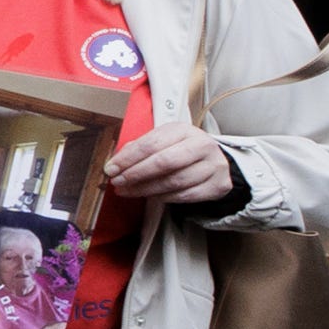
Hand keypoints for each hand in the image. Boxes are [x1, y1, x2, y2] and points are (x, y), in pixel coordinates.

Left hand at [107, 123, 240, 209]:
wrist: (215, 161)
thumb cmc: (181, 150)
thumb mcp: (163, 141)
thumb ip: (140, 148)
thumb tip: (115, 162)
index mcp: (184, 130)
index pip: (152, 144)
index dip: (128, 158)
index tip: (111, 169)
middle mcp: (202, 145)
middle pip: (164, 162)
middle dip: (136, 174)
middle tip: (117, 182)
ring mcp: (213, 166)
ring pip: (174, 181)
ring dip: (146, 189)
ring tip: (128, 191)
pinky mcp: (218, 185)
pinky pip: (186, 195)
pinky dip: (164, 198)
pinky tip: (151, 196)